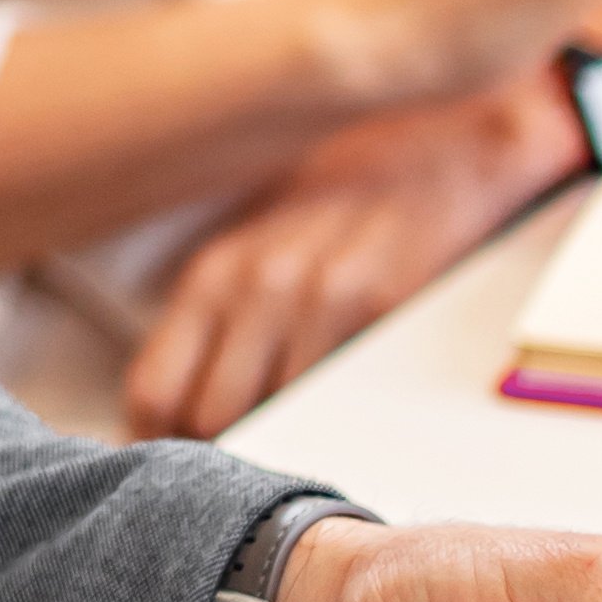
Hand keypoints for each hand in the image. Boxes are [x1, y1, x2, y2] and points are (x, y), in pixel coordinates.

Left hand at [121, 77, 578, 439]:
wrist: (447, 136)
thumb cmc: (348, 193)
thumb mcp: (259, 241)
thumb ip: (221, 315)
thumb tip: (185, 404)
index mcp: (214, 273)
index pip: (153, 394)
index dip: (165, 444)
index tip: (188, 463)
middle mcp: (257, 287)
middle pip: (210, 421)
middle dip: (226, 453)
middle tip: (253, 465)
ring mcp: (324, 299)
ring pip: (279, 422)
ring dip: (289, 448)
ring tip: (307, 450)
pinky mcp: (387, 306)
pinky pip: (347, 404)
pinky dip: (343, 430)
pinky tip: (354, 423)